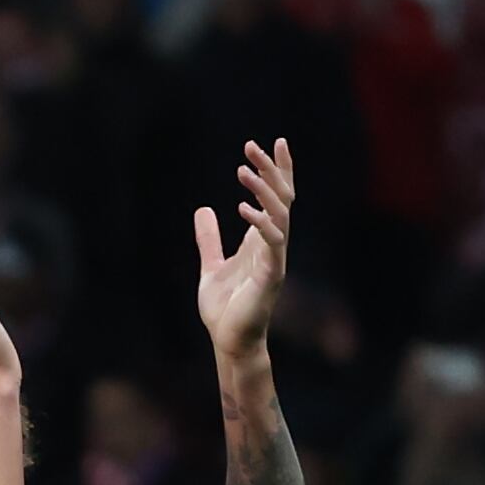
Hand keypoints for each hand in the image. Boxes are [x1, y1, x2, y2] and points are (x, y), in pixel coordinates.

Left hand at [193, 135, 293, 366]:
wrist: (230, 341)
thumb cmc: (225, 309)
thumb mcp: (210, 266)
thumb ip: (209, 240)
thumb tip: (203, 210)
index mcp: (262, 240)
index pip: (276, 197)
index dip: (276, 170)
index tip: (271, 143)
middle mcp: (273, 244)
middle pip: (281, 198)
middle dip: (270, 170)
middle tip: (253, 145)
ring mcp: (275, 258)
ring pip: (278, 215)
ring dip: (263, 191)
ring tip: (242, 170)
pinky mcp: (270, 275)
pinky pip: (271, 243)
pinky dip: (260, 224)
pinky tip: (242, 208)